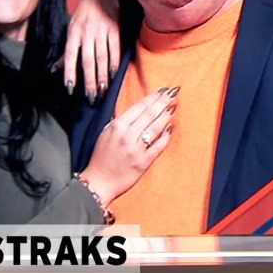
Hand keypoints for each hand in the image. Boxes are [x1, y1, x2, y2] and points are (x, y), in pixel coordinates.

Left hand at [64, 0, 121, 103]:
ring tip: (102, 90)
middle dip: (89, 80)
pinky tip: (113, 74)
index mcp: (73, 32)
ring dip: (102, 75)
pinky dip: (114, 62)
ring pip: (101, 57)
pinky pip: (115, 48)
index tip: (70, 88)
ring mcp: (101, 30)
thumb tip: (55, 69)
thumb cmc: (84, 12)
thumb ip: (67, 49)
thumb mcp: (72, 27)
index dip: (69, 72)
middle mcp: (86, 32)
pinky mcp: (115, 28)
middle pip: (87, 60)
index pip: (70, 56)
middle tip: (90, 97)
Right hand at [79, 87, 177, 204]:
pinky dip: (166, 136)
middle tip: (173, 94)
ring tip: (173, 107)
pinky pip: (158, 146)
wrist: (99, 182)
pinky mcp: (143, 162)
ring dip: (166, 116)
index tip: (162, 90)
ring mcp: (136, 149)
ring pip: (156, 128)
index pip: (139, 106)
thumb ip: (120, 120)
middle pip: (150, 114)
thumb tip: (137, 108)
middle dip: (163, 102)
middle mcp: (127, 135)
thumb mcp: (106, 133)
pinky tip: (170, 128)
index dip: (153, 97)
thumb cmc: (101, 156)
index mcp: (117, 126)